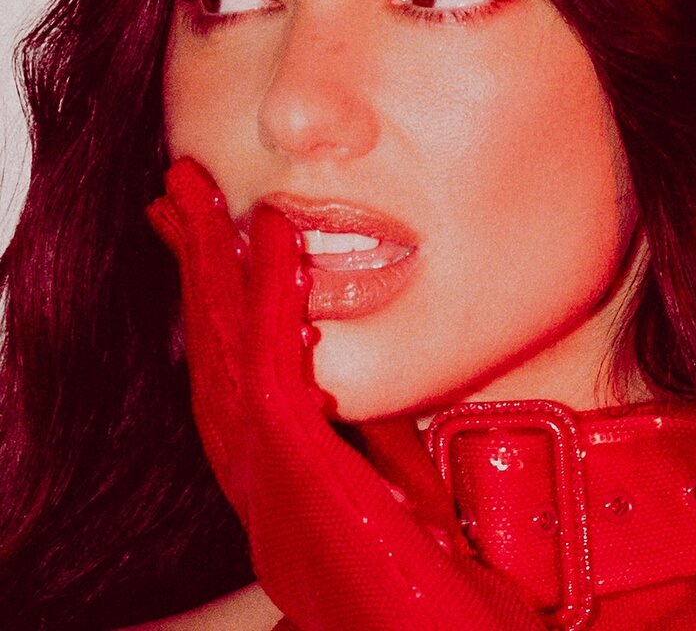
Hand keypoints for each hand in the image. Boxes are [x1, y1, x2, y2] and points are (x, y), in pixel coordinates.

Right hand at [147, 158, 544, 630]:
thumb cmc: (433, 585)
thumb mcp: (392, 483)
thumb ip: (366, 424)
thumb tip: (345, 357)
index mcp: (272, 485)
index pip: (228, 372)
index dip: (211, 299)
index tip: (208, 234)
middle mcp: (253, 483)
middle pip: (208, 352)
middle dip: (192, 267)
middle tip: (175, 195)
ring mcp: (267, 487)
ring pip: (222, 352)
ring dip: (209, 265)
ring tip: (193, 197)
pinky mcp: (300, 479)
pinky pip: (269, 373)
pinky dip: (266, 298)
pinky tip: (272, 238)